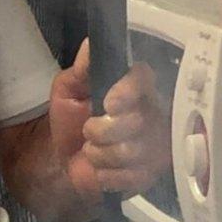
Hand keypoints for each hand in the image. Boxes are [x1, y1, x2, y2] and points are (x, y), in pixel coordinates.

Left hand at [49, 41, 170, 203]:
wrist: (65, 160)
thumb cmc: (71, 119)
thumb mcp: (68, 90)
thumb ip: (81, 69)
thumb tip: (91, 44)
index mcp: (134, 86)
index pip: (144, 79)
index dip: (129, 91)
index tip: (109, 103)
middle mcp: (152, 112)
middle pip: (139, 120)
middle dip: (103, 130)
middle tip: (88, 131)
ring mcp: (156, 145)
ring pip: (132, 150)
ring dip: (100, 154)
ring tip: (92, 151)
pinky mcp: (152, 174)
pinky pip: (132, 176)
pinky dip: (107, 175)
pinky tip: (101, 170)